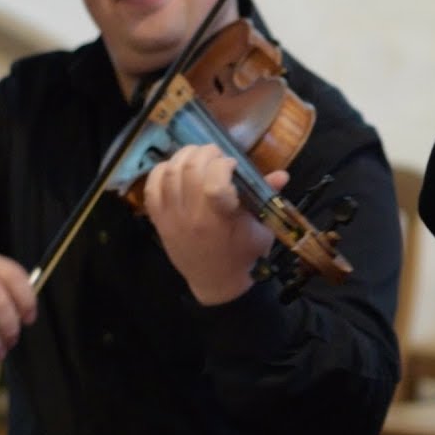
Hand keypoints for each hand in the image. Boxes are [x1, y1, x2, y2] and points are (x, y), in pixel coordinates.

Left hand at [143, 144, 286, 304]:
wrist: (215, 281)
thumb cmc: (242, 254)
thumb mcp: (261, 230)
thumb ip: (267, 198)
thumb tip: (282, 175)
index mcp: (220, 220)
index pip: (214, 184)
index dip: (223, 165)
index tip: (233, 164)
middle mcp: (193, 217)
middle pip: (190, 171)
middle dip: (204, 153)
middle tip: (216, 153)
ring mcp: (172, 219)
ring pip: (170, 174)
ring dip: (184, 156)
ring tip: (197, 155)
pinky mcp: (159, 221)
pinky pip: (152, 188)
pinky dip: (162, 170)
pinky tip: (175, 166)